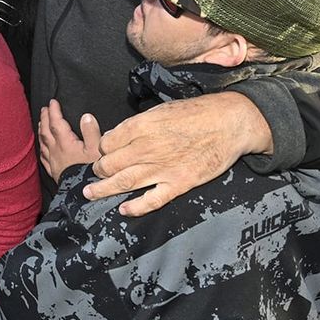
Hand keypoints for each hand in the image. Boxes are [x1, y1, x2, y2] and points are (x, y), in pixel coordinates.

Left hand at [37, 99, 100, 182]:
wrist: (83, 196)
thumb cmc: (91, 173)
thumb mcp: (97, 150)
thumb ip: (91, 132)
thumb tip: (86, 116)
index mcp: (65, 143)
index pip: (56, 123)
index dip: (54, 111)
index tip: (52, 102)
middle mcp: (56, 151)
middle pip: (46, 131)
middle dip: (45, 118)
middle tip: (44, 109)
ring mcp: (53, 162)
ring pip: (43, 142)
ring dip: (41, 130)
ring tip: (41, 123)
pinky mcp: (54, 171)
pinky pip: (44, 156)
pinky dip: (42, 148)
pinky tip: (43, 147)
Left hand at [84, 91, 272, 215]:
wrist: (229, 123)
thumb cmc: (196, 112)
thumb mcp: (160, 110)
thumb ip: (137, 125)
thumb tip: (117, 136)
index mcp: (140, 127)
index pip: (107, 143)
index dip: (102, 149)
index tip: (104, 152)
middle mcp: (147, 148)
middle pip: (110, 164)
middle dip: (99, 170)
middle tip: (96, 172)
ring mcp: (162, 168)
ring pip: (124, 182)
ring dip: (103, 189)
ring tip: (89, 194)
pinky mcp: (179, 183)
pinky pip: (152, 200)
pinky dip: (136, 207)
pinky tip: (123, 210)